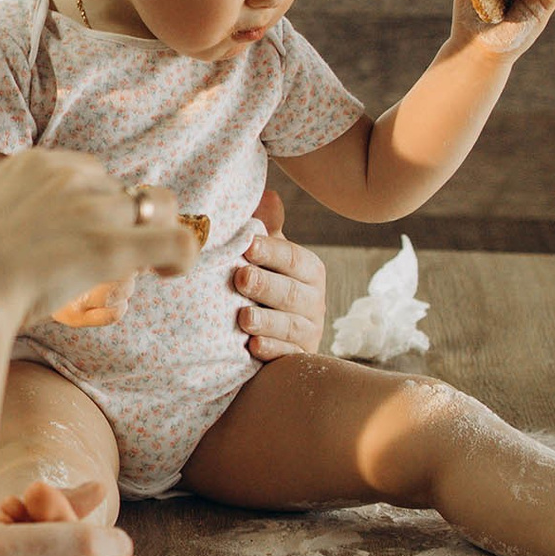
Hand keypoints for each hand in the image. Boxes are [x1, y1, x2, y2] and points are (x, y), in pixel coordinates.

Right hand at [0, 151, 198, 332]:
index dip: (94, 207)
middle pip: (119, 193)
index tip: (82, 237)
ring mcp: (92, 209)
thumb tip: (17, 240)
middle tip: (98, 261)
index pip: (89, 173)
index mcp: (34, 163)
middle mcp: (68, 175)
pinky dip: (181, 256)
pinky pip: (176, 241)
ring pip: (149, 213)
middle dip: (117, 224)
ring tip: (136, 269)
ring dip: (144, 240)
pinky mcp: (112, 246)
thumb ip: (8, 216)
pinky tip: (169, 273)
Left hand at [233, 188, 326, 360]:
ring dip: (266, 321)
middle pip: (292, 293)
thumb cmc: (261, 287)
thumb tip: (268, 196)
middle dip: (266, 285)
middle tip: (241, 278)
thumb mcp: (264, 258)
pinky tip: (253, 347)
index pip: (295, 258)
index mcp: (308, 271)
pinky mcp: (297, 359)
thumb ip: (267, 231)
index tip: (247, 245)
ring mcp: (307, 332)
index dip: (272, 251)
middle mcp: (314, 302)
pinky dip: (271, 351)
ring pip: (290, 326)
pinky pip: (287, 356)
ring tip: (243, 317)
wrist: (261, 337)